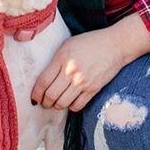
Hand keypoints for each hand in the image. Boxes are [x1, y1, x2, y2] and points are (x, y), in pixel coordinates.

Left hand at [31, 13, 149, 111]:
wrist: (115, 45)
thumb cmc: (90, 42)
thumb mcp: (68, 45)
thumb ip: (56, 60)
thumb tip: (44, 78)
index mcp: (62, 58)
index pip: (43, 81)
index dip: (36, 93)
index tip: (34, 97)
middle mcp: (70, 71)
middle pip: (51, 95)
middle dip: (44, 102)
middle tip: (43, 103)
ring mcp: (82, 82)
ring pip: (62, 103)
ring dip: (56, 106)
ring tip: (55, 104)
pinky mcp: (93, 89)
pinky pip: (77, 105)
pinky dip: (71, 107)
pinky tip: (70, 102)